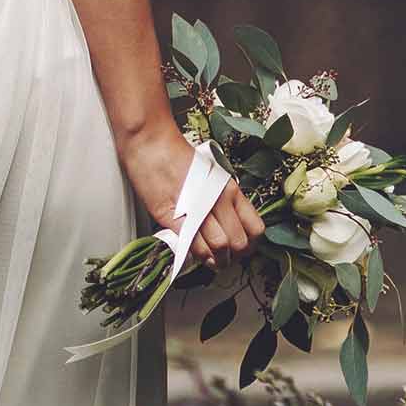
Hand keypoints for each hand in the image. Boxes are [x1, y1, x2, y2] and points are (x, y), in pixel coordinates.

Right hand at [120, 125, 263, 269]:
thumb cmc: (177, 157)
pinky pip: (194, 246)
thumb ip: (224, 201)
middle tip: (224, 258)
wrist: (150, 145)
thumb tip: (229, 227)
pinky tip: (194, 251)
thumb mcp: (212, 175)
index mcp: (231, 190)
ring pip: (219, 249)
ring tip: (210, 259)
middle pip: (238, 243)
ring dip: (216, 260)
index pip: (255, 229)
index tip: (241, 249)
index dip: (250, 244)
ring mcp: (198, 210)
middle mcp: (219, 201)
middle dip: (233, 256)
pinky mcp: (174, 218)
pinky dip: (196, 254)